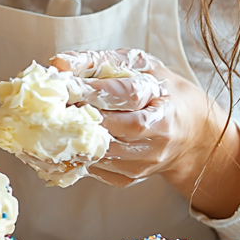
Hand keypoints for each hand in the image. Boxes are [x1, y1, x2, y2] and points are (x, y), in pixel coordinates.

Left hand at [56, 49, 239, 219]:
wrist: (193, 134)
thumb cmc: (161, 92)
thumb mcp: (140, 66)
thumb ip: (99, 62)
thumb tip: (57, 63)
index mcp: (164, 102)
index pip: (128, 96)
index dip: (95, 91)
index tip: (66, 83)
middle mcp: (159, 135)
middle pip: (116, 128)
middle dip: (81, 116)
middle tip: (51, 106)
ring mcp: (146, 160)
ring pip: (103, 152)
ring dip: (72, 139)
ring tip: (47, 125)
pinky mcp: (132, 177)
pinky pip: (97, 170)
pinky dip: (74, 156)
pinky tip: (55, 145)